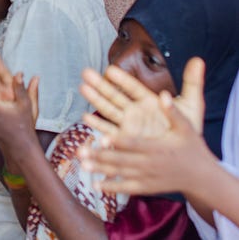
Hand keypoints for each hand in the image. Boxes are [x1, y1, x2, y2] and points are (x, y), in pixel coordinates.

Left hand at [79, 87, 215, 195]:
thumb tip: (164, 94)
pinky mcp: (147, 187)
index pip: (134, 144)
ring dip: (100, 170)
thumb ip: (172, 112)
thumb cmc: (192, 147)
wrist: (202, 177)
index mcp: (158, 147)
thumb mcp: (186, 128)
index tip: (100, 137)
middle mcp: (151, 164)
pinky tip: (95, 186)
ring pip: (121, 174)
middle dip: (100, 156)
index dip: (117, 142)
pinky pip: (127, 188)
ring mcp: (148, 177)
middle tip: (80, 151)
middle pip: (121, 160)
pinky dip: (112, 187)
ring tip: (82, 165)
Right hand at [80, 57, 205, 141]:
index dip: (122, 80)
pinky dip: (98, 125)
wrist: (185, 156)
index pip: (133, 88)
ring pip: (109, 110)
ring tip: (83, 87)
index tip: (110, 70)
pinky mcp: (125, 140)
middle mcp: (135, 111)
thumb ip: (192, 82)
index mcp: (149, 101)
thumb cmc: (188, 130)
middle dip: (100, 85)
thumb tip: (198, 60)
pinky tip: (86, 116)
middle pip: (115, 96)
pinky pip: (110, 132)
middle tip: (86, 72)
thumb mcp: (192, 105)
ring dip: (95, 99)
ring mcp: (129, 125)